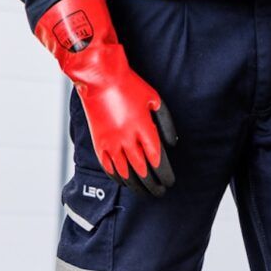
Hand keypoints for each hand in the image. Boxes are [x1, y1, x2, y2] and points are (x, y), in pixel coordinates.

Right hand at [35, 0, 179, 196]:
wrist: (100, 78)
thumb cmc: (129, 86)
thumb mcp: (155, 100)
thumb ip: (165, 123)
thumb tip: (172, 143)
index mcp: (143, 128)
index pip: (157, 160)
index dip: (164, 174)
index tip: (169, 182)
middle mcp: (126, 139)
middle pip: (142, 170)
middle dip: (152, 184)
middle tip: (160, 192)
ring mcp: (110, 143)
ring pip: (125, 173)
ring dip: (136, 185)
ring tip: (145, 192)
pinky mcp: (98, 142)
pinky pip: (108, 167)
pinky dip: (118, 177)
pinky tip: (125, 182)